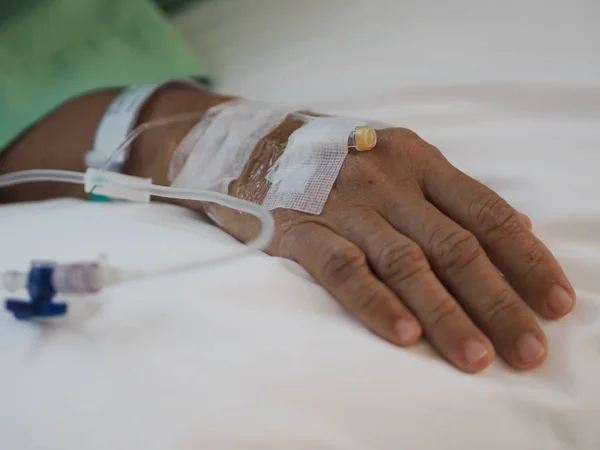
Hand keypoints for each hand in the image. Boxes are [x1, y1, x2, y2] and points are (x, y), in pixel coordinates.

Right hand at [203, 122, 575, 372]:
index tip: (555, 303)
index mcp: (417, 161)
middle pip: (454, 245)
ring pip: (405, 263)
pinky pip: (343, 268)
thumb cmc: (336, 162)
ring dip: (446, 313)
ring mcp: (344, 205)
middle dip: (496, 300)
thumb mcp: (398, 160)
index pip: (485, 213)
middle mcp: (387, 181)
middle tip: (527, 349)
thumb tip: (519, 228)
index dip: (526, 259)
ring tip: (477, 356)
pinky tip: (405, 334)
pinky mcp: (300, 229)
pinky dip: (375, 302)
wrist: (254, 146)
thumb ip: (451, 194)